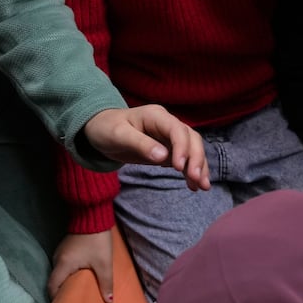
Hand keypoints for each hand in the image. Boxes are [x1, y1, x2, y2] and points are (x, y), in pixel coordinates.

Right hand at [48, 230, 113, 302]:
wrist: (93, 216)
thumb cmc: (97, 241)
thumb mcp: (104, 264)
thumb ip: (106, 283)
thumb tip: (109, 301)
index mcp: (63, 264)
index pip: (52, 286)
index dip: (56, 298)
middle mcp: (57, 259)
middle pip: (55, 281)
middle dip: (62, 292)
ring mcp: (60, 252)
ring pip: (59, 273)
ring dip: (66, 283)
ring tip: (76, 293)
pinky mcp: (65, 248)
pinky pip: (63, 266)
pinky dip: (68, 274)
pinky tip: (79, 278)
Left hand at [83, 106, 209, 190]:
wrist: (100, 130)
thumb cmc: (107, 129)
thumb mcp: (119, 136)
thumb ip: (140, 145)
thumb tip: (163, 157)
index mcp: (156, 116)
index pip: (177, 130)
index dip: (182, 148)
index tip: (179, 167)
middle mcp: (167, 124)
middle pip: (191, 138)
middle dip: (196, 158)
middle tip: (195, 179)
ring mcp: (169, 137)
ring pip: (192, 149)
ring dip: (199, 166)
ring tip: (202, 186)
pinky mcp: (169, 149)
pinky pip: (185, 159)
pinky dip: (191, 171)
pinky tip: (195, 185)